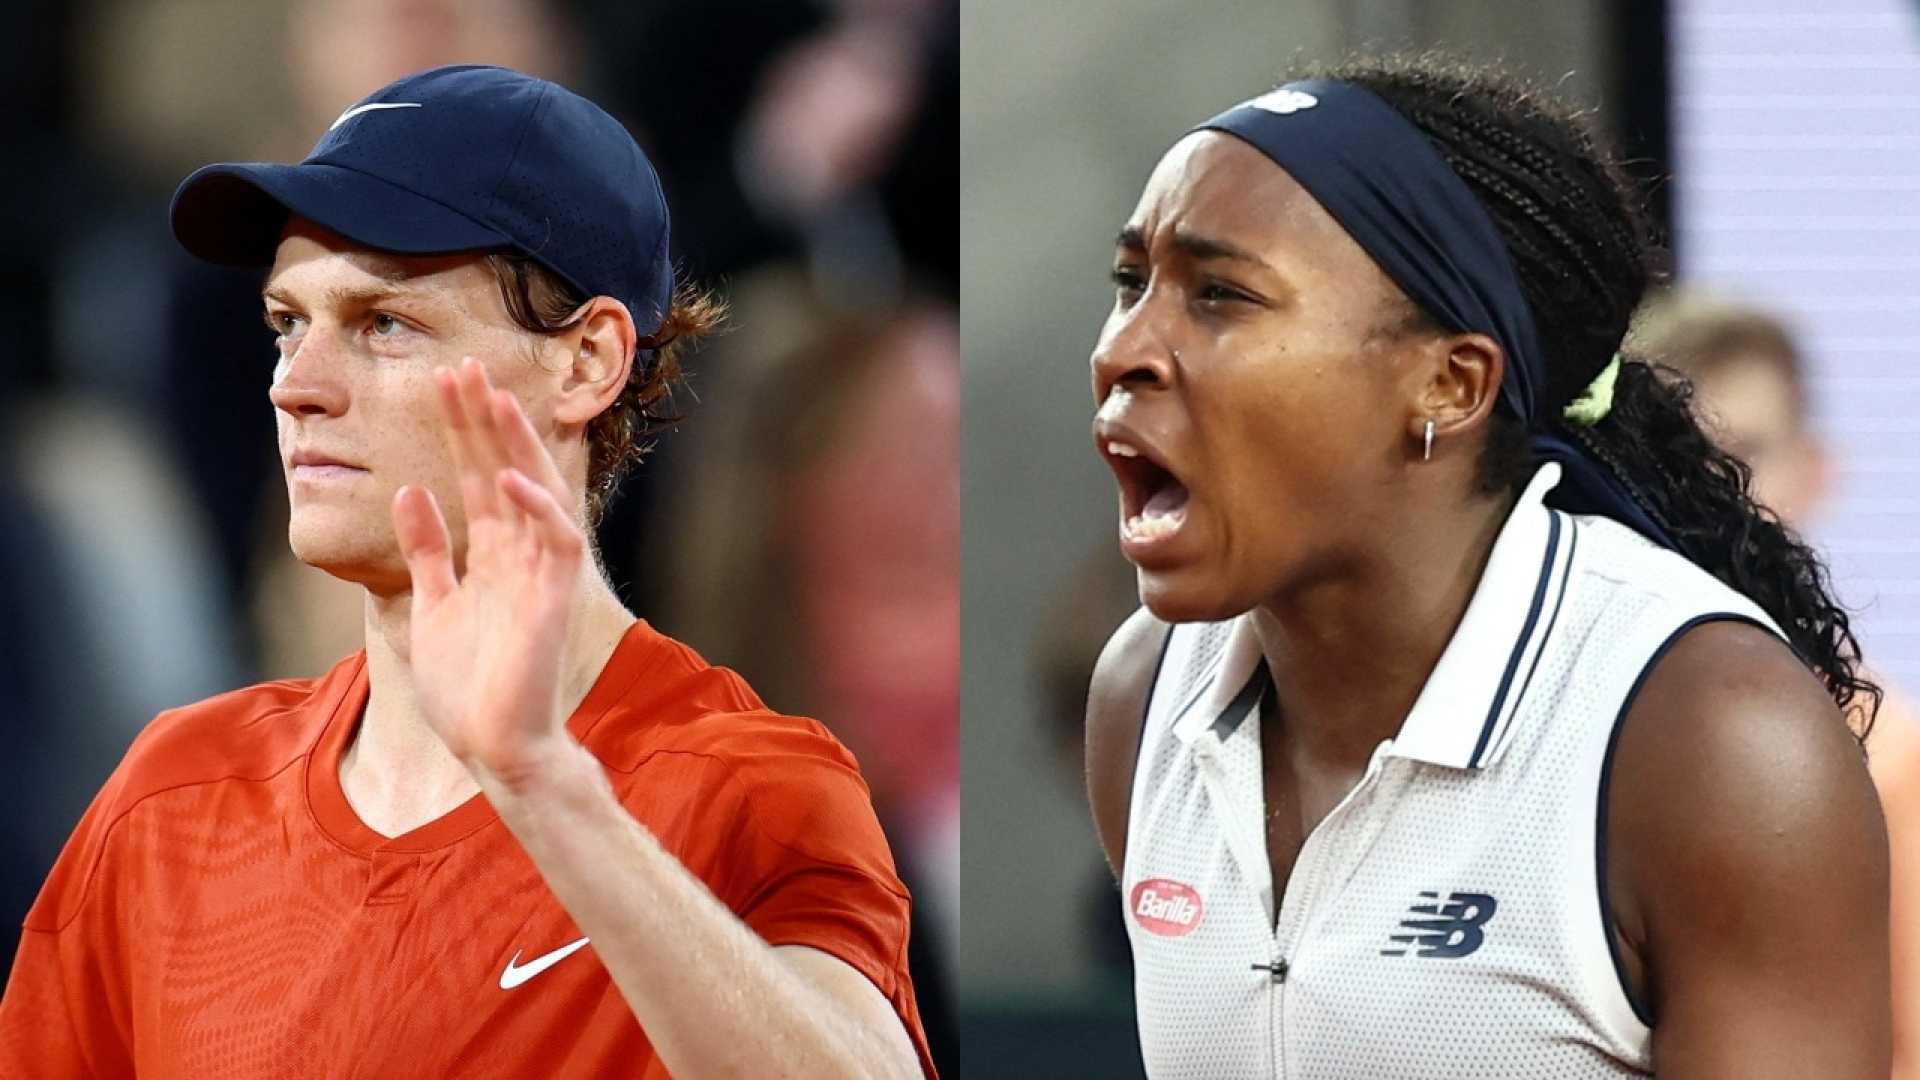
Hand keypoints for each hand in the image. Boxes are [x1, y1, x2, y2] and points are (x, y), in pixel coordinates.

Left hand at [390, 357, 585, 784]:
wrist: (494, 746)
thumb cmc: (467, 687)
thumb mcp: (431, 605)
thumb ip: (427, 549)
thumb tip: (410, 490)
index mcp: (491, 554)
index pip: (476, 475)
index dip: (461, 430)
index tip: (444, 382)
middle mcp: (519, 553)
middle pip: (501, 469)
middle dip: (482, 419)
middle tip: (462, 367)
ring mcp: (540, 572)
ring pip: (533, 490)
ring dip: (511, 444)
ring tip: (489, 398)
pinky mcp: (555, 596)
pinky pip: (555, 539)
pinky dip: (534, 506)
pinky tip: (505, 476)